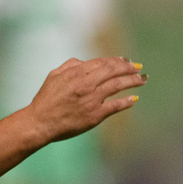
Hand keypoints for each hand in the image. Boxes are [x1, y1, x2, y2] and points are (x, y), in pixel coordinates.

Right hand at [25, 57, 145, 142]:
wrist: (40, 122)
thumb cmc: (46, 99)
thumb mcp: (54, 76)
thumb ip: (70, 66)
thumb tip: (85, 62)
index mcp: (76, 73)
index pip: (102, 63)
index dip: (116, 61)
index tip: (126, 61)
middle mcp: (86, 84)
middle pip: (113, 72)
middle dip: (128, 68)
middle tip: (139, 67)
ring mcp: (92, 100)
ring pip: (117, 86)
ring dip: (132, 81)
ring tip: (142, 79)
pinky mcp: (95, 115)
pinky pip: (115, 106)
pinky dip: (126, 101)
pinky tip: (134, 98)